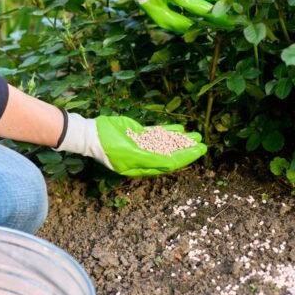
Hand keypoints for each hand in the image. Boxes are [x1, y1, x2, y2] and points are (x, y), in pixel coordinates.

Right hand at [56, 113, 206, 176]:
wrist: (91, 134)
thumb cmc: (108, 146)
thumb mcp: (130, 155)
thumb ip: (151, 159)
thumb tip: (172, 164)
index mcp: (144, 166)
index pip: (170, 163)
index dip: (187, 157)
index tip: (200, 151)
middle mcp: (145, 157)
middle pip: (171, 153)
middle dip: (188, 149)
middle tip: (203, 144)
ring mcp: (142, 145)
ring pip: (167, 143)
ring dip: (181, 139)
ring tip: (196, 135)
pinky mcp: (139, 134)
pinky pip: (158, 134)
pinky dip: (169, 131)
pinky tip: (181, 129)